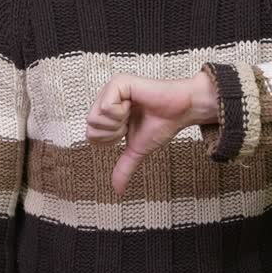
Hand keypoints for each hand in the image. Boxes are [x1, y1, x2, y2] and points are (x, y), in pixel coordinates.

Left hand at [86, 72, 219, 194]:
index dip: (111, 139)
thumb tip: (118, 191)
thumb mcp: (137, 149)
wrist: (181, 111)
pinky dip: (122, 112)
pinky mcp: (118, 82)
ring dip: (118, 122)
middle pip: (90, 127)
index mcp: (106, 110)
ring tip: (133, 111)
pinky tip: (134, 103)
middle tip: (131, 121)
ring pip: (94, 118)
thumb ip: (125, 167)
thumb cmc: (161, 124)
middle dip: (114, 132)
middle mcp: (105, 97)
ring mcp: (111, 88)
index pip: (90, 134)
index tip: (129, 129)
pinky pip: (105, 107)